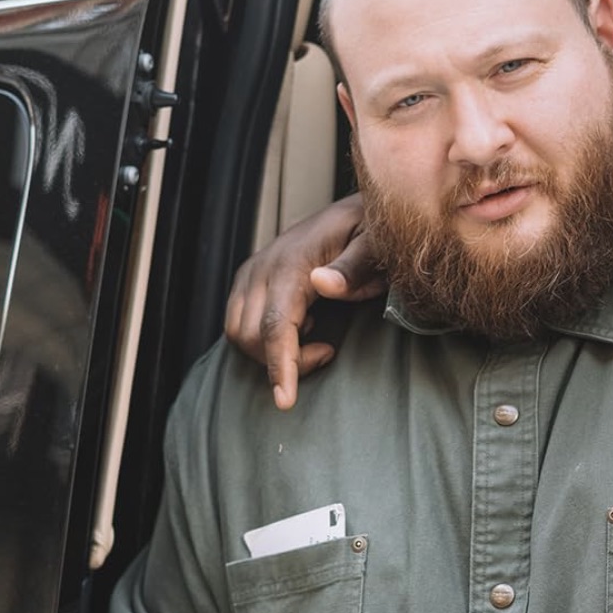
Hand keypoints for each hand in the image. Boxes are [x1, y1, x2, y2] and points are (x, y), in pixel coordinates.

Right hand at [223, 193, 384, 409]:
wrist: (357, 211)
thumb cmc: (371, 232)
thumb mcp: (375, 245)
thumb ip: (353, 266)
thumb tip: (324, 284)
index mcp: (294, 262)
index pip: (275, 324)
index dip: (280, 365)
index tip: (285, 400)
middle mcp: (264, 267)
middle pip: (249, 335)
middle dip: (283, 362)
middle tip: (327, 353)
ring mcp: (253, 272)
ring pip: (238, 332)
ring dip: (271, 352)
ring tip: (315, 341)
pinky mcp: (251, 280)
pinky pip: (240, 322)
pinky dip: (264, 339)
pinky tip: (300, 328)